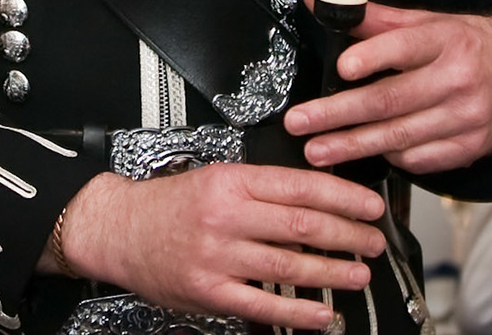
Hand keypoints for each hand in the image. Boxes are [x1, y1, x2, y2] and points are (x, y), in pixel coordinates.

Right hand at [57, 167, 384, 329]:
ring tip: (359, 274)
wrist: (117, 228)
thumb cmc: (169, 204)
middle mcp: (226, 215)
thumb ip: (262, 189)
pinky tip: (321, 313)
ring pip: (287, 265)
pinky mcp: (209, 291)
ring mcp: (217, 256)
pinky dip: (296, 311)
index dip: (343, 197)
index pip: (300, 186)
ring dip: (330, 272)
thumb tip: (318, 200)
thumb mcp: (215, 178)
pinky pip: (261, 305)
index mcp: (232, 180)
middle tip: (374, 241)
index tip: (370, 207)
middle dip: (347, 235)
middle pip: (301, 225)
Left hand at [283, 0, 491, 172]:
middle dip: (339, 115)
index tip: (341, 68)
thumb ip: (374, 18)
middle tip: (301, 122)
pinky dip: (389, 157)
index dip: (372, 58)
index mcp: (447, 40)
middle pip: (391, 100)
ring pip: (400, 136)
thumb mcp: (426, 22)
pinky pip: (419, 159)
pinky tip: (364, 154)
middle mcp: (459, 79)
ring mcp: (467, 118)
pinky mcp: (470, 147)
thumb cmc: (467, 44)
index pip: (405, 47)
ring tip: (317, 150)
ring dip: (353, 145)